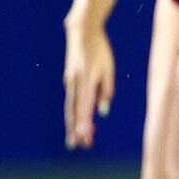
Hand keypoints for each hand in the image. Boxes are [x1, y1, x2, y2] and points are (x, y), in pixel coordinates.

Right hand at [63, 22, 114, 148]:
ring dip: (73, 124)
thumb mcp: (109, 69)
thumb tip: (103, 111)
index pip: (85, 105)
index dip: (84, 121)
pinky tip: (78, 122)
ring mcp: (70, 81)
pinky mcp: (69, 80)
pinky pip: (71, 100)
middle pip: (74, 110)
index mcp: (87, 79)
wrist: (82, 32)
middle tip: (76, 146)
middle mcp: (75, 82)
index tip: (84, 135)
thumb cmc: (100, 50)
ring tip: (75, 140)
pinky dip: (74, 112)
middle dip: (75, 129)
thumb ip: (106, 90)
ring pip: (70, 107)